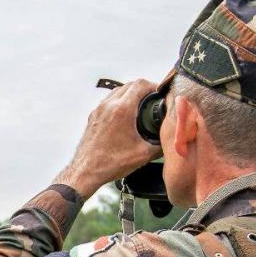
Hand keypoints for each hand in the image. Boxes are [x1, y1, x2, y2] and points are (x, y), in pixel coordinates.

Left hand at [57, 79, 163, 198]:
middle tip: (152, 98)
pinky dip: (119, 102)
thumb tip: (170, 140)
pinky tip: (125, 115)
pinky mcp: (93, 117)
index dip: (154, 85)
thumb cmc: (109, 163)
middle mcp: (108, 106)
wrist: (86, 172)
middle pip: (129, 85)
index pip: (140, 84)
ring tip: (140, 105)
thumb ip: (160, 144)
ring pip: (117, 91)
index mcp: (121, 110)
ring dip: (130, 94)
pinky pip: (108, 101)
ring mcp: (98, 111)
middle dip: (143, 89)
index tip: (159, 93)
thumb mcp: (143, 154)